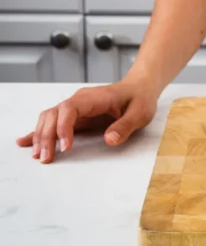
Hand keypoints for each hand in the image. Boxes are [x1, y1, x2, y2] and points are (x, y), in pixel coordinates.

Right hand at [15, 82, 156, 163]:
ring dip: (41, 136)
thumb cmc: (140, 99)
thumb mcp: (140, 113)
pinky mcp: (76, 115)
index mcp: (94, 97)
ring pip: (49, 118)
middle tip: (46, 158)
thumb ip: (126, 126)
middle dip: (46, 136)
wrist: (140, 88)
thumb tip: (109, 140)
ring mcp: (76, 107)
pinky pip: (54, 121)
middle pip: (54, 114)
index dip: (64, 127)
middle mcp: (80, 100)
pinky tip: (25, 142)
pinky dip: (40, 132)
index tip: (66, 147)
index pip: (70, 109)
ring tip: (38, 156)